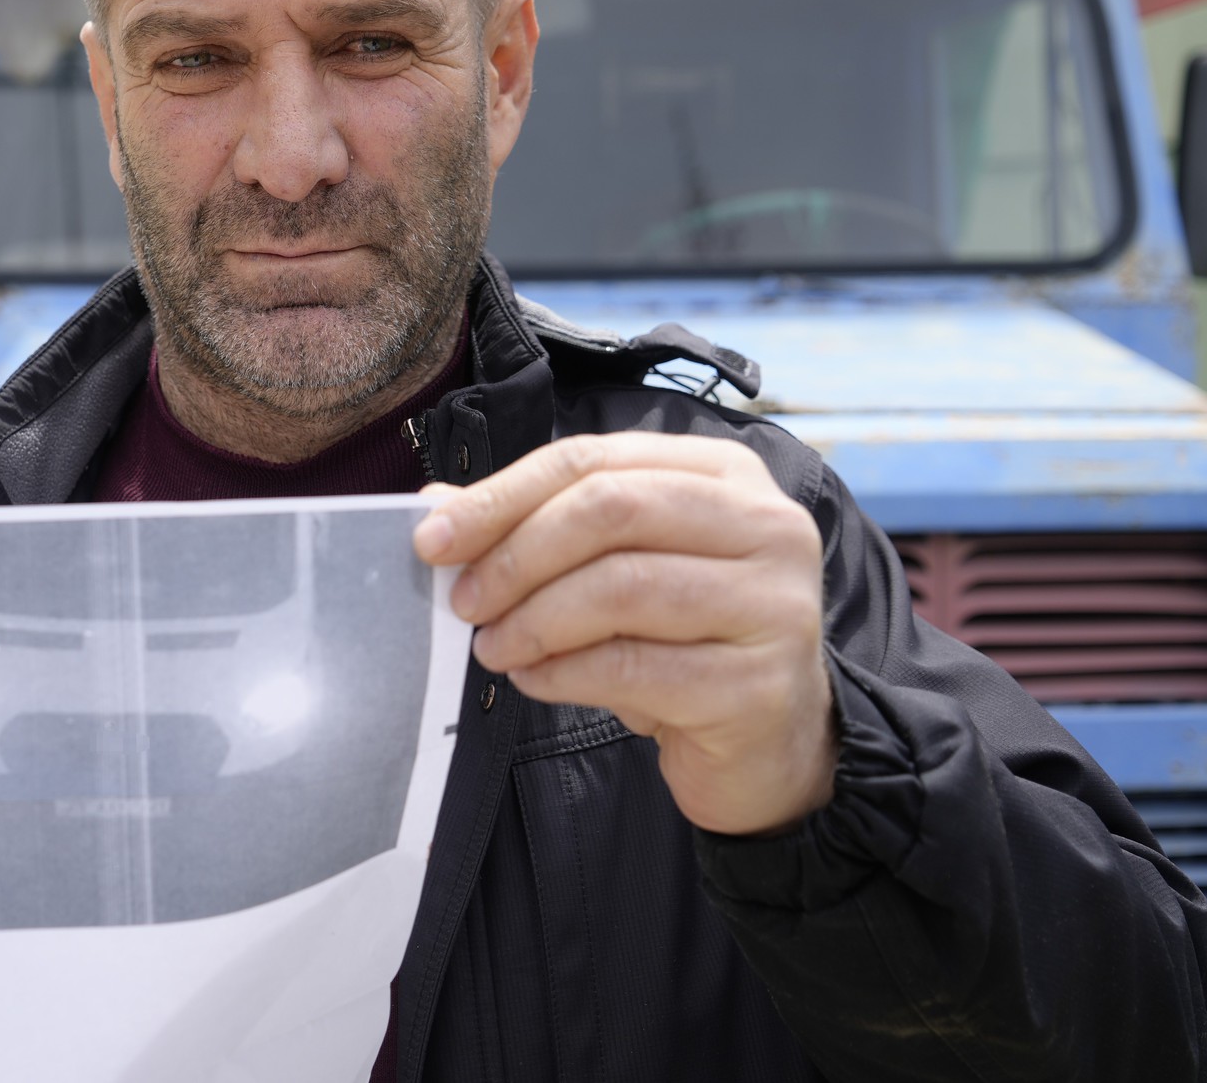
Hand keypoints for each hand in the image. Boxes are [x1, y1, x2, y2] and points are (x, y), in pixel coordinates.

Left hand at [413, 433, 834, 835]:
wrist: (766, 747)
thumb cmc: (682, 643)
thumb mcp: (613, 571)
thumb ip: (535, 528)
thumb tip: (435, 505)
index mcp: (726, 475)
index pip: (593, 458)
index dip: (502, 496)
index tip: (433, 538)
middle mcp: (767, 525)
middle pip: (611, 510)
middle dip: (516, 554)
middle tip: (462, 600)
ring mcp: (773, 605)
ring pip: (622, 587)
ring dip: (534, 619)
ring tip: (492, 647)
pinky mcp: (759, 685)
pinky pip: (634, 667)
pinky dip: (563, 672)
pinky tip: (532, 679)